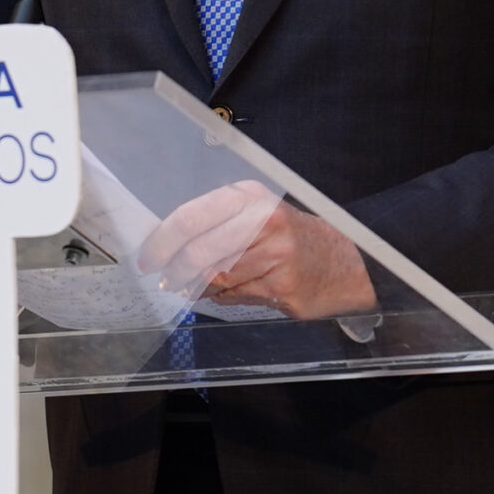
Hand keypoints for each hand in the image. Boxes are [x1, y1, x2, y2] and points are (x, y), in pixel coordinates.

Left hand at [135, 180, 375, 318]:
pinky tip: (221, 292)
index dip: (164, 240)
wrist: (345, 261)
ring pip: (216, 277)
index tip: (148, 255)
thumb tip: (169, 242)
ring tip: (188, 287)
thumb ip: (220, 222)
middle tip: (163, 279)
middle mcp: (263, 221)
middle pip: (200, 251)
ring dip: (195, 287)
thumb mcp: (259, 213)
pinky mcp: (282, 287)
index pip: (194, 216)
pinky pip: (235, 296)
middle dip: (174, 269)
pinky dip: (220, 297)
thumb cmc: (292, 236)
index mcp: (251, 196)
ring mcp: (276, 256)